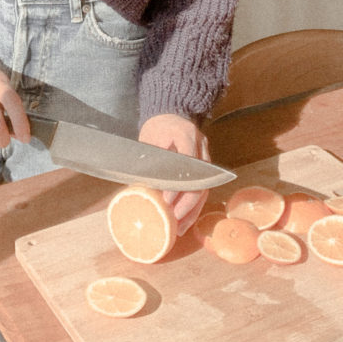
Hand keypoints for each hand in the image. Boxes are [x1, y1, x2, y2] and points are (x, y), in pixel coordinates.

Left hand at [139, 113, 210, 234]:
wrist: (171, 114)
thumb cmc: (157, 127)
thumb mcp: (148, 139)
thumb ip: (148, 161)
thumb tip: (136, 189)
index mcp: (186, 134)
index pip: (187, 163)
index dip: (177, 184)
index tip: (166, 199)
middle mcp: (200, 146)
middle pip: (200, 180)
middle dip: (186, 203)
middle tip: (172, 218)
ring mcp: (205, 157)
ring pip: (204, 188)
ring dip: (192, 210)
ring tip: (179, 227)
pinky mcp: (205, 168)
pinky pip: (203, 190)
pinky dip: (195, 207)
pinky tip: (185, 220)